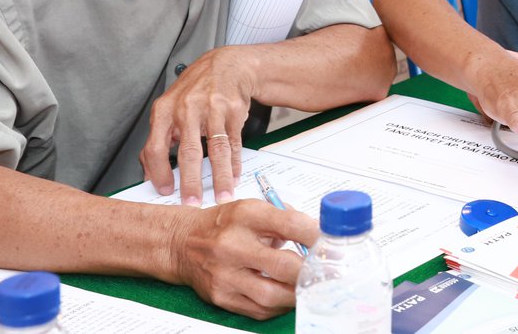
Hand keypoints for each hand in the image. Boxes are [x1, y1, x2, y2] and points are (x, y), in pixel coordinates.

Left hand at [141, 45, 257, 205]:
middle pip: (188, 152)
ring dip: (220, 177)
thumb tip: (150, 173)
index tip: (165, 191)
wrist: (228, 65)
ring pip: (216, 150)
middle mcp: (187, 108)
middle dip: (191, 182)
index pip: (156, 147)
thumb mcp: (170, 108)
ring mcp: (213, 109)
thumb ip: (160, 138)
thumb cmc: (195, 91)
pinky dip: (235, 162)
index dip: (159, 173)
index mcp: (165, 110)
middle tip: (192, 203)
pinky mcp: (234, 111)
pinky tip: (234, 175)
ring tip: (222, 195)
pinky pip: (234, 142)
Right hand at [169, 199, 316, 319]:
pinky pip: (260, 309)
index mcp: (246, 216)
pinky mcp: (222, 297)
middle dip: (311, 272)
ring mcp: (225, 275)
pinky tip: (287, 295)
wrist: (184, 243)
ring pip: (272, 294)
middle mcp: (232, 245)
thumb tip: (318, 235)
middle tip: (328, 273)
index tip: (332, 245)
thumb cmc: (225, 224)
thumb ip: (286, 218)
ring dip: (297, 293)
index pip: (289, 224)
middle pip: (282, 265)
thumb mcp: (255, 209)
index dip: (316, 236)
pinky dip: (280, 304)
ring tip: (309, 287)